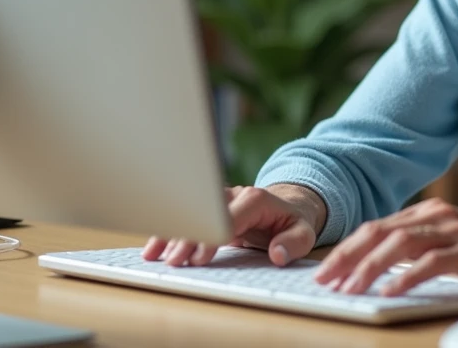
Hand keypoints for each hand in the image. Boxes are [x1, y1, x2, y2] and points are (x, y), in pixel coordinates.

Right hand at [141, 184, 326, 267]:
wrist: (289, 206)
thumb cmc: (294, 222)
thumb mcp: (304, 232)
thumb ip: (293, 243)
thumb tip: (278, 255)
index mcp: (255, 200)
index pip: (229, 218)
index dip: (213, 237)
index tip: (199, 258)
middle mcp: (234, 196)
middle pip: (204, 214)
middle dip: (188, 238)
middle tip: (174, 262)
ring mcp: (219, 200)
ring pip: (190, 213)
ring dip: (172, 234)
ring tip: (154, 255)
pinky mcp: (209, 209)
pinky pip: (187, 216)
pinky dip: (169, 231)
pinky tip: (153, 248)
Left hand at [313, 198, 457, 296]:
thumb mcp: (447, 244)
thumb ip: (417, 248)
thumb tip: (375, 268)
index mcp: (428, 211)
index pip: (376, 227)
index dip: (347, 249)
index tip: (325, 272)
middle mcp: (437, 215)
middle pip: (380, 232)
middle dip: (347, 257)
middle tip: (325, 281)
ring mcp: (454, 231)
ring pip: (400, 245)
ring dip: (369, 268)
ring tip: (350, 290)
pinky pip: (431, 263)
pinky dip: (406, 277)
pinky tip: (389, 292)